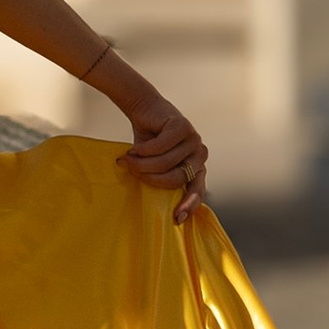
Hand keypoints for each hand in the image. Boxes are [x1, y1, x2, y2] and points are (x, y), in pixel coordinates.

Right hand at [114, 82, 210, 222]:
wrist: (144, 109)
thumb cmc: (149, 141)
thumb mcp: (156, 165)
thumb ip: (161, 179)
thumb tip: (158, 208)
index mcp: (196, 167)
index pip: (197, 190)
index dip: (188, 205)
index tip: (176, 218)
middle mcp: (199, 154)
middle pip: (177, 178)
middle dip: (151, 178)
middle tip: (132, 171)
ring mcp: (194, 139)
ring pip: (167, 163)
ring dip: (143, 163)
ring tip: (128, 159)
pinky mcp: (183, 126)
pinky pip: (161, 147)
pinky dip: (144, 149)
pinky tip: (135, 148)